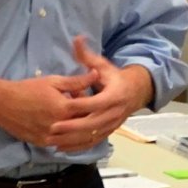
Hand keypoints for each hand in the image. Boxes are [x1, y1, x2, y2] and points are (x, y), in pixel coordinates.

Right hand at [0, 71, 98, 146]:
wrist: (3, 103)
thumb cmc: (28, 89)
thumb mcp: (53, 81)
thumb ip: (76, 82)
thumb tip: (96, 75)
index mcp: (64, 108)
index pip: (88, 110)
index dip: (91, 104)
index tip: (86, 97)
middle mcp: (59, 126)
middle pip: (82, 126)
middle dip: (85, 117)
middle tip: (79, 108)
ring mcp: (50, 137)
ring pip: (72, 138)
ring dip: (75, 129)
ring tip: (71, 117)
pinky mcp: (41, 144)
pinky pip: (59, 144)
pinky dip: (64, 137)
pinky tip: (62, 128)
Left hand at [47, 37, 152, 152]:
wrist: (135, 92)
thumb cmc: (114, 77)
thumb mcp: (102, 65)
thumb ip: (87, 56)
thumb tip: (77, 39)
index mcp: (114, 96)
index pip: (95, 103)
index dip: (79, 105)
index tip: (63, 107)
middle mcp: (114, 113)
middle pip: (92, 123)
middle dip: (72, 127)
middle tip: (52, 128)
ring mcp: (112, 125)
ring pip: (91, 136)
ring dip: (72, 140)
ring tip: (52, 140)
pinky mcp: (108, 133)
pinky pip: (92, 142)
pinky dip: (77, 147)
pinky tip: (61, 148)